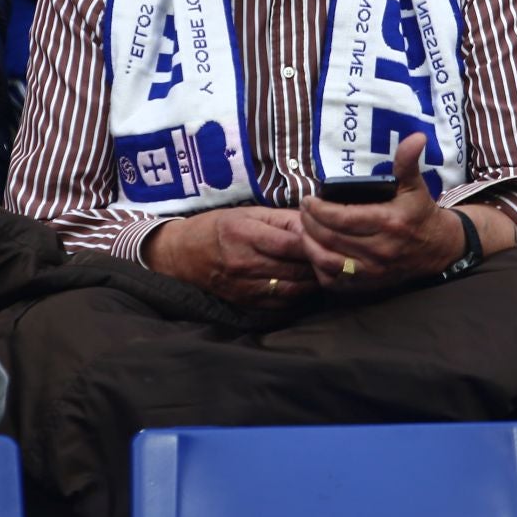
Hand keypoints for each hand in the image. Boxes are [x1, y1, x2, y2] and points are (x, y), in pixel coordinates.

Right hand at [143, 206, 315, 308]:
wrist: (181, 254)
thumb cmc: (218, 227)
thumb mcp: (248, 212)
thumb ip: (282, 219)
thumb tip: (315, 223)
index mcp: (246, 233)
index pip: (292, 243)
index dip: (315, 243)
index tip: (330, 240)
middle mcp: (244, 262)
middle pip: (295, 268)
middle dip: (319, 264)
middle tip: (335, 258)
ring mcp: (244, 285)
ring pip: (292, 289)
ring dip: (312, 283)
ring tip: (325, 273)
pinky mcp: (244, 301)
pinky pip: (280, 304)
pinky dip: (298, 297)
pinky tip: (306, 286)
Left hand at [299, 133, 459, 290]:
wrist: (439, 249)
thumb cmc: (421, 214)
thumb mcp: (415, 186)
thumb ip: (407, 162)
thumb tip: (415, 137)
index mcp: (388, 222)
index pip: (342, 218)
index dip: (319, 209)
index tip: (308, 199)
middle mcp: (379, 249)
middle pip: (331, 238)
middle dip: (309, 223)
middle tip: (302, 210)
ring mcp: (373, 270)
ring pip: (329, 261)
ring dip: (310, 246)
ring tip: (303, 229)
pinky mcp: (369, 284)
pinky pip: (336, 281)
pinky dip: (320, 268)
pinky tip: (315, 251)